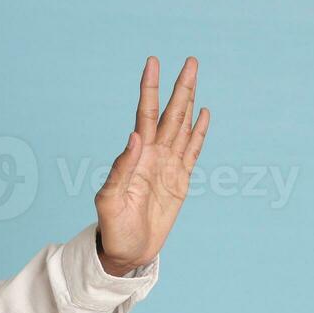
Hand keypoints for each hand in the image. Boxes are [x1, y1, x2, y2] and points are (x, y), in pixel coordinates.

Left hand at [94, 56, 209, 275]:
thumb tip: (135, 136)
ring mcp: (168, 166)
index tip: (153, 63)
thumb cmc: (113, 228)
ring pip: (183, 126)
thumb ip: (121, 168)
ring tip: (195, 76)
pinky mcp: (180, 180)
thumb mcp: (109, 200)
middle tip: (191, 61)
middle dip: (180, 88)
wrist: (126, 252)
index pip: (144, 114)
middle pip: (170, 114)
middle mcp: (153, 155)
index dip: (149, 89)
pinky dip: (198, 132)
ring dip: (190, 102)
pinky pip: (192, 151)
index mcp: (136, 156)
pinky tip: (203, 114)